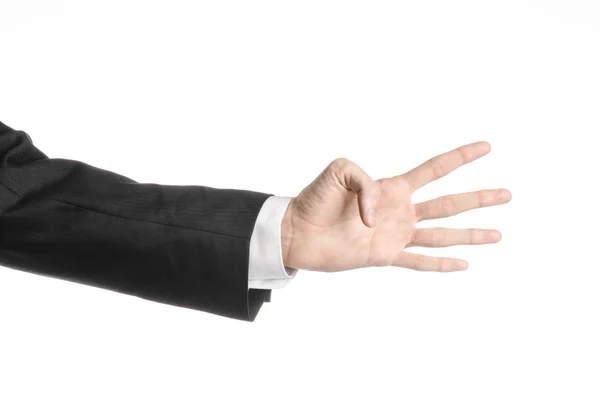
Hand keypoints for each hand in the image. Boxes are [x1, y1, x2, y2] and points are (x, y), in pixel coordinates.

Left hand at [281, 141, 510, 271]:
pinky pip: (419, 261)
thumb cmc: (315, 198)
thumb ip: (366, 183)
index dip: (461, 157)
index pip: (434, 169)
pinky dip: (441, 264)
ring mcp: (395, 234)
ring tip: (498, 234)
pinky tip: (464, 265)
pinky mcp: (384, 256)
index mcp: (392, 187)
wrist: (297, 231)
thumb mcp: (340, 171)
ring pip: (442, 234)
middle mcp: (400, 210)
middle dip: (479, 198)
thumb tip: (380, 216)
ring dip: (470, 235)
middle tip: (508, 194)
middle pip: (449, 203)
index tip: (487, 147)